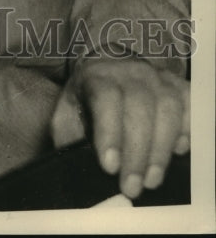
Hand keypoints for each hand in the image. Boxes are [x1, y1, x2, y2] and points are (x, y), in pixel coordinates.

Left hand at [51, 56, 189, 199]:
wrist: (106, 70)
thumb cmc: (86, 100)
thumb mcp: (67, 114)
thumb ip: (69, 136)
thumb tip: (75, 167)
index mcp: (96, 75)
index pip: (106, 98)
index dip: (109, 133)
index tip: (109, 167)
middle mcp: (128, 71)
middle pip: (140, 106)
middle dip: (137, 151)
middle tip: (132, 186)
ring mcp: (156, 75)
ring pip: (168, 106)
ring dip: (162, 148)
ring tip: (151, 179)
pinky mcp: (176, 84)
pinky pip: (189, 103)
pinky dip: (187, 128)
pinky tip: (178, 151)